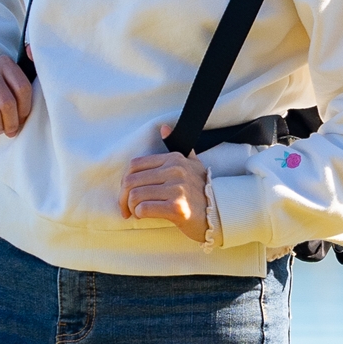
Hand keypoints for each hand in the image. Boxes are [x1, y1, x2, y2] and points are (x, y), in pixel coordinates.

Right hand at [0, 56, 35, 135]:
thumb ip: (29, 71)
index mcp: (5, 63)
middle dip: (12, 122)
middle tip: (12, 130)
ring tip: (0, 129)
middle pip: (7, 103)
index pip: (22, 88)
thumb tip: (30, 50)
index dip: (25, 109)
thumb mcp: (14, 82)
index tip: (23, 118)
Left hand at [121, 123, 212, 242]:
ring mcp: (177, 189)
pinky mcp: (177, 208)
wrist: (219, 213)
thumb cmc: (203, 190)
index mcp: (174, 159)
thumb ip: (178, 147)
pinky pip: (145, 208)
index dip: (125, 181)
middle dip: (123, 197)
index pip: (135, 165)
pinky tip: (144, 216)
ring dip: (131, 207)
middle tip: (126, 208)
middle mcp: (175, 171)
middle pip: (131, 181)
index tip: (127, 193)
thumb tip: (164, 127)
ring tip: (136, 213)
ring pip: (135, 195)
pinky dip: (140, 214)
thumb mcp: (193, 164)